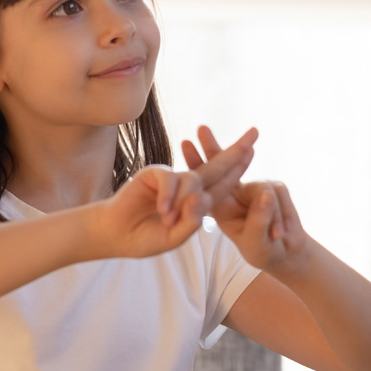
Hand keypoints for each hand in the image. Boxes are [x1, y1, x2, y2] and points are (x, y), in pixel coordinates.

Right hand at [92, 127, 258, 257]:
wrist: (116, 235)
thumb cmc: (146, 237)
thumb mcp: (175, 236)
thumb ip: (191, 221)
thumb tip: (202, 198)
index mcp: (198, 201)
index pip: (224, 183)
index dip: (239, 168)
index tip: (253, 150)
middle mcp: (188, 186)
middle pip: (217, 166)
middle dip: (237, 150)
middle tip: (255, 133)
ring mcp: (172, 178)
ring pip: (193, 180)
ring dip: (185, 201)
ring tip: (169, 219)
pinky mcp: (154, 174)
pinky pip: (170, 179)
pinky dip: (169, 196)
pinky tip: (162, 210)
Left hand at [182, 127, 308, 272]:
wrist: (286, 252)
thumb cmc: (263, 249)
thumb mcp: (256, 241)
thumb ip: (258, 219)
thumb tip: (265, 193)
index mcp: (222, 205)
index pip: (207, 182)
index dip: (197, 162)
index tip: (185, 143)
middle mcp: (236, 191)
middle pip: (222, 165)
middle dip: (213, 147)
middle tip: (200, 128)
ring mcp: (256, 187)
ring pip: (263, 188)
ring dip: (271, 217)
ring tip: (275, 236)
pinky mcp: (275, 187)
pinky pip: (278, 194)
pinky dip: (282, 218)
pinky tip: (281, 234)